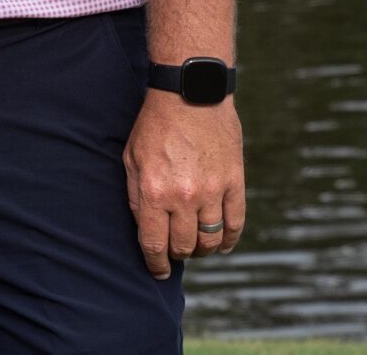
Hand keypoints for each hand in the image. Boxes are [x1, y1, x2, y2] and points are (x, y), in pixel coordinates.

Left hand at [124, 92, 244, 275]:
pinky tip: (222, 244)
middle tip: (174, 250)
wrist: (190, 95)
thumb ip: (135, 196)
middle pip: (183, 246)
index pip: (154, 244)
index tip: (157, 271)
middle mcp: (184, 197)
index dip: (155, 264)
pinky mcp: (234, 183)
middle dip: (176, 254)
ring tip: (195, 244)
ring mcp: (212, 192)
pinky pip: (235, 225)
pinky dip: (229, 241)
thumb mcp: (131, 159)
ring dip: (202, 249)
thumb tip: (144, 229)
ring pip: (210, 241)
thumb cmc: (155, 126)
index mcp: (154, 192)